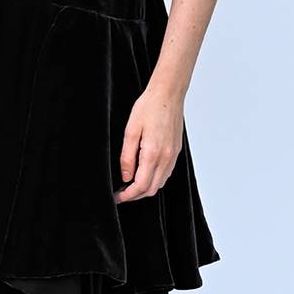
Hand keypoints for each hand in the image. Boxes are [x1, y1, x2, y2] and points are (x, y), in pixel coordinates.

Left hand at [115, 84, 183, 202]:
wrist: (168, 95)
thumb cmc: (148, 108)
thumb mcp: (130, 131)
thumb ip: (127, 156)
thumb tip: (125, 177)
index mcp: (153, 153)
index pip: (141, 185)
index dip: (128, 196)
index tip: (117, 198)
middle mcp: (166, 157)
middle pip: (151, 189)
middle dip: (135, 196)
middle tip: (120, 194)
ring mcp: (173, 155)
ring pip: (160, 183)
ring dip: (145, 188)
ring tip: (129, 185)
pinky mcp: (176, 151)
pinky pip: (166, 173)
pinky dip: (154, 179)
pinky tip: (143, 174)